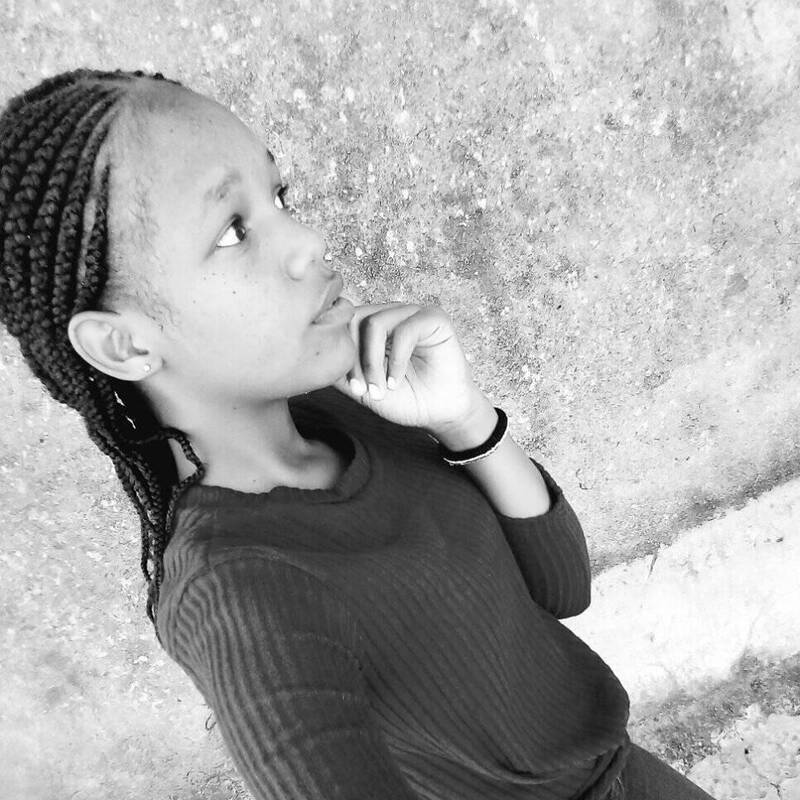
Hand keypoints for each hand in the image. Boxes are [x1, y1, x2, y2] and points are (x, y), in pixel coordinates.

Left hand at [331, 300, 484, 431]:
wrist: (439, 413)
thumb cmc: (404, 398)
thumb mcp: (362, 387)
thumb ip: (338, 371)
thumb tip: (310, 360)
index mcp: (372, 324)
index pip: (342, 323)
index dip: (340, 352)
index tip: (351, 386)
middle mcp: (390, 313)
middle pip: (353, 319)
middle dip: (353, 358)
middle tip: (362, 389)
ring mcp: (411, 312)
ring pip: (375, 323)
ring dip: (372, 362)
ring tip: (380, 389)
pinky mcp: (433, 318)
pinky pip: (404, 330)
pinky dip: (396, 360)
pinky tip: (396, 381)